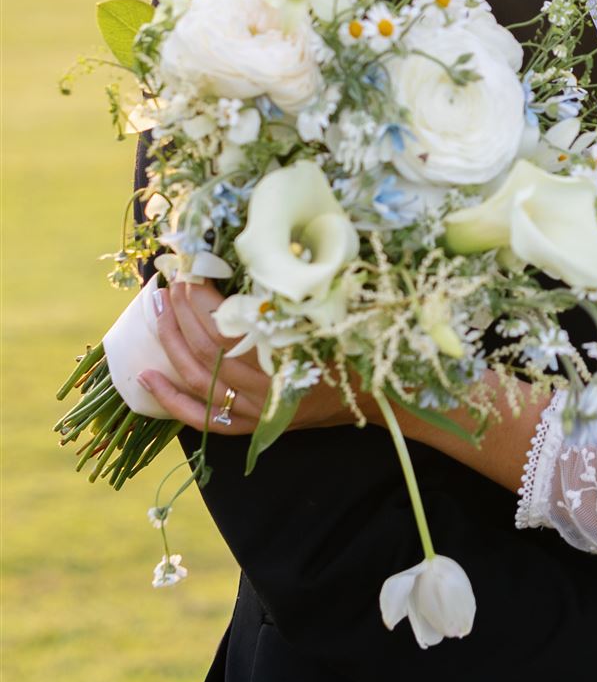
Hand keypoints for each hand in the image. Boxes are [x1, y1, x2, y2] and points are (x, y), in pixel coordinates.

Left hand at [140, 281, 354, 436]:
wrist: (366, 396)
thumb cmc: (348, 348)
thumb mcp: (328, 318)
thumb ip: (294, 299)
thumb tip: (266, 255)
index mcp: (287, 357)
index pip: (230, 325)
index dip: (205, 297)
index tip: (192, 270)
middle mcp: (265, 388)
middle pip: (209, 346)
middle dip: (183, 310)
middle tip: (170, 281)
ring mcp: (252, 411)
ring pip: (198, 376)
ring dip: (171, 341)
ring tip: (156, 310)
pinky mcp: (245, 426)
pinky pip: (199, 418)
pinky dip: (170, 399)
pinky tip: (146, 376)